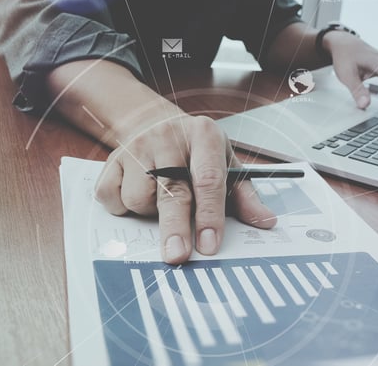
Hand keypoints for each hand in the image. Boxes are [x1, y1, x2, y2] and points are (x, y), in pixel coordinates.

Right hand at [94, 114, 275, 263]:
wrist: (156, 121)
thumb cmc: (196, 151)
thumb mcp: (226, 164)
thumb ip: (244, 195)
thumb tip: (265, 221)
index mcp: (204, 136)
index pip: (208, 180)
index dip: (209, 216)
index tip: (210, 244)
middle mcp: (169, 137)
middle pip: (172, 192)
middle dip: (175, 228)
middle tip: (178, 256)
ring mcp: (137, 146)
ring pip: (139, 198)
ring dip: (150, 213)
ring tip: (162, 199)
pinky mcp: (112, 159)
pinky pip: (112, 198)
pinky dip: (123, 207)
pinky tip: (137, 194)